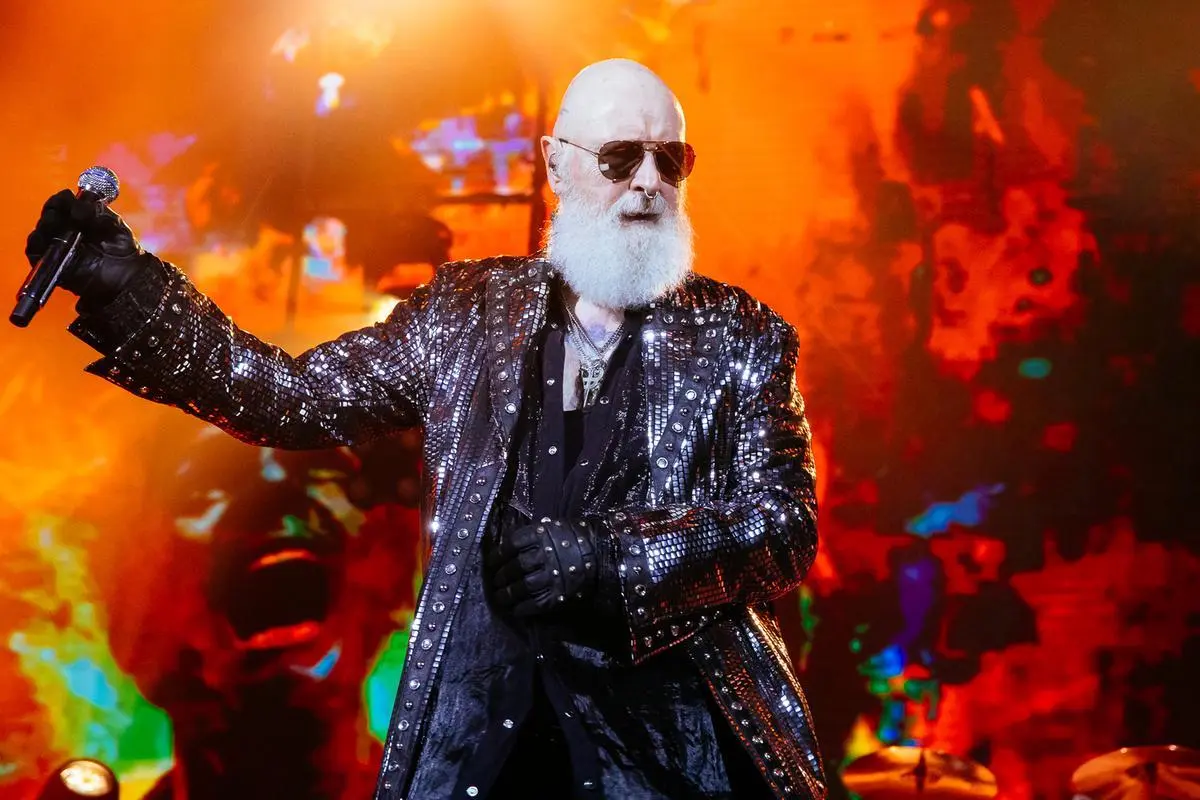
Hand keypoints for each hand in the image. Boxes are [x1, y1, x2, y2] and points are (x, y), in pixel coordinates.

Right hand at [24, 189, 154, 305]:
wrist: (126, 277)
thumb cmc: (122, 249)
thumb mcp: (113, 224)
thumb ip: (95, 212)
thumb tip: (76, 209)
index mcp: (79, 217)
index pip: (61, 203)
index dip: (61, 200)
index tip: (68, 199)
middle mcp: (65, 230)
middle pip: (48, 215)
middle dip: (52, 212)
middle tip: (61, 215)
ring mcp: (58, 247)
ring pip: (40, 232)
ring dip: (44, 226)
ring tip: (56, 226)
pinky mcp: (52, 264)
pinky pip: (35, 253)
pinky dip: (36, 245)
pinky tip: (45, 240)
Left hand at [488, 519, 602, 617]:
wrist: (602, 555)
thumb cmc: (575, 539)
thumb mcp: (553, 527)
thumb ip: (532, 535)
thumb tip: (507, 546)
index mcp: (542, 534)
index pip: (512, 544)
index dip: (498, 555)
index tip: (491, 562)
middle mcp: (545, 554)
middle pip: (515, 566)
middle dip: (501, 576)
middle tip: (494, 582)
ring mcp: (552, 576)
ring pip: (522, 586)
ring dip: (507, 594)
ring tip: (500, 597)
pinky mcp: (559, 595)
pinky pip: (536, 603)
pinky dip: (523, 608)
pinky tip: (516, 610)